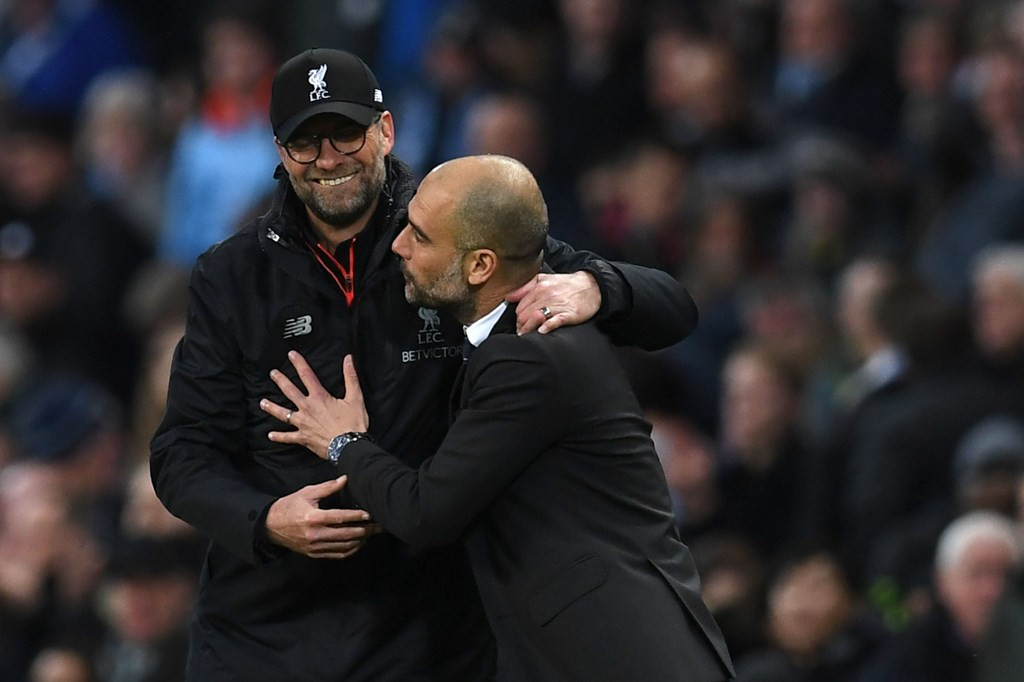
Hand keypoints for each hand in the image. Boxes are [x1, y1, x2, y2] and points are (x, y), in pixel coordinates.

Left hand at [261, 352, 368, 458]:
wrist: (348, 446)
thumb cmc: (352, 424)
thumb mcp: (355, 398)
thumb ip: (350, 377)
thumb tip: (348, 359)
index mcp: (319, 397)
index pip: (307, 375)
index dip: (299, 363)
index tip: (291, 355)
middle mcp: (307, 408)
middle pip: (290, 391)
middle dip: (280, 381)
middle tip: (273, 374)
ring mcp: (303, 424)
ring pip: (283, 414)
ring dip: (272, 407)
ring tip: (263, 402)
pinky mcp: (303, 438)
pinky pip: (288, 437)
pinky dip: (279, 437)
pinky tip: (271, 435)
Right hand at [264, 476, 380, 558]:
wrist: (271, 526)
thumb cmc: (290, 506)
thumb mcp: (307, 493)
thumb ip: (328, 487)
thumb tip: (345, 478)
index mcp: (313, 517)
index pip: (340, 518)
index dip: (356, 516)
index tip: (370, 514)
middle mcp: (315, 534)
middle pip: (346, 535)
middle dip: (365, 530)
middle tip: (379, 526)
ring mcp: (315, 546)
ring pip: (344, 546)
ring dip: (361, 541)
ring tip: (372, 533)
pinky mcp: (315, 553)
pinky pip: (337, 554)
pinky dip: (350, 550)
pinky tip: (359, 543)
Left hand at [505, 271, 600, 334]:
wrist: (592, 286)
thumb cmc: (568, 285)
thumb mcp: (545, 279)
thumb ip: (526, 287)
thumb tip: (509, 297)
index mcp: (539, 287)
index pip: (519, 307)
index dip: (517, 317)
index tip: (520, 323)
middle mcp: (547, 295)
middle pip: (525, 315)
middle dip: (521, 325)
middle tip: (523, 332)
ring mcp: (558, 305)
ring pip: (535, 318)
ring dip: (529, 329)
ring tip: (528, 335)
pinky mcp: (570, 314)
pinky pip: (555, 321)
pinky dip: (547, 327)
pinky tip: (542, 331)